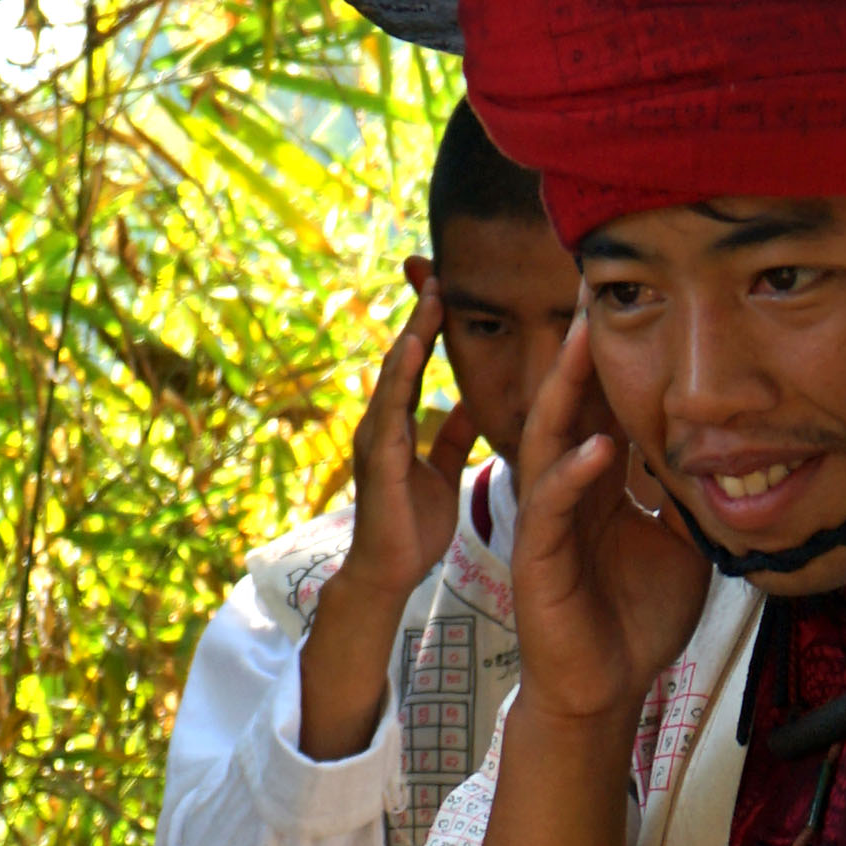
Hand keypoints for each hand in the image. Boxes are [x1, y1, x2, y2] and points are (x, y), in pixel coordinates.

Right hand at [349, 261, 471, 605]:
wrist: (389, 576)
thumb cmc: (414, 526)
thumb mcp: (442, 471)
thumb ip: (452, 435)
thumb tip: (470, 400)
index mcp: (399, 422)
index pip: (417, 362)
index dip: (431, 324)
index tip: (448, 284)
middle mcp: (382, 421)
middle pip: (403, 356)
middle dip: (419, 313)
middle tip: (437, 269)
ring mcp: (375, 438)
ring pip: (394, 375)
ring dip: (412, 333)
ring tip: (432, 294)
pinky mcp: (378, 460)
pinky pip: (391, 409)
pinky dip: (402, 376)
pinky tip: (414, 346)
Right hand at [506, 303, 711, 755]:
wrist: (606, 688)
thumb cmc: (636, 619)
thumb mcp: (682, 546)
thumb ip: (690, 498)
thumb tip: (726, 456)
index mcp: (597, 483)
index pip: (602, 407)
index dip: (616, 359)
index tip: (636, 303)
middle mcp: (565, 489)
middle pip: (569, 403)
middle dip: (582, 347)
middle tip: (597, 287)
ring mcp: (546, 520)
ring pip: (548, 438)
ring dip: (567, 389)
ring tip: (584, 338)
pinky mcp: (536, 558)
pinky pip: (551, 507)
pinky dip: (575, 475)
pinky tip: (599, 449)